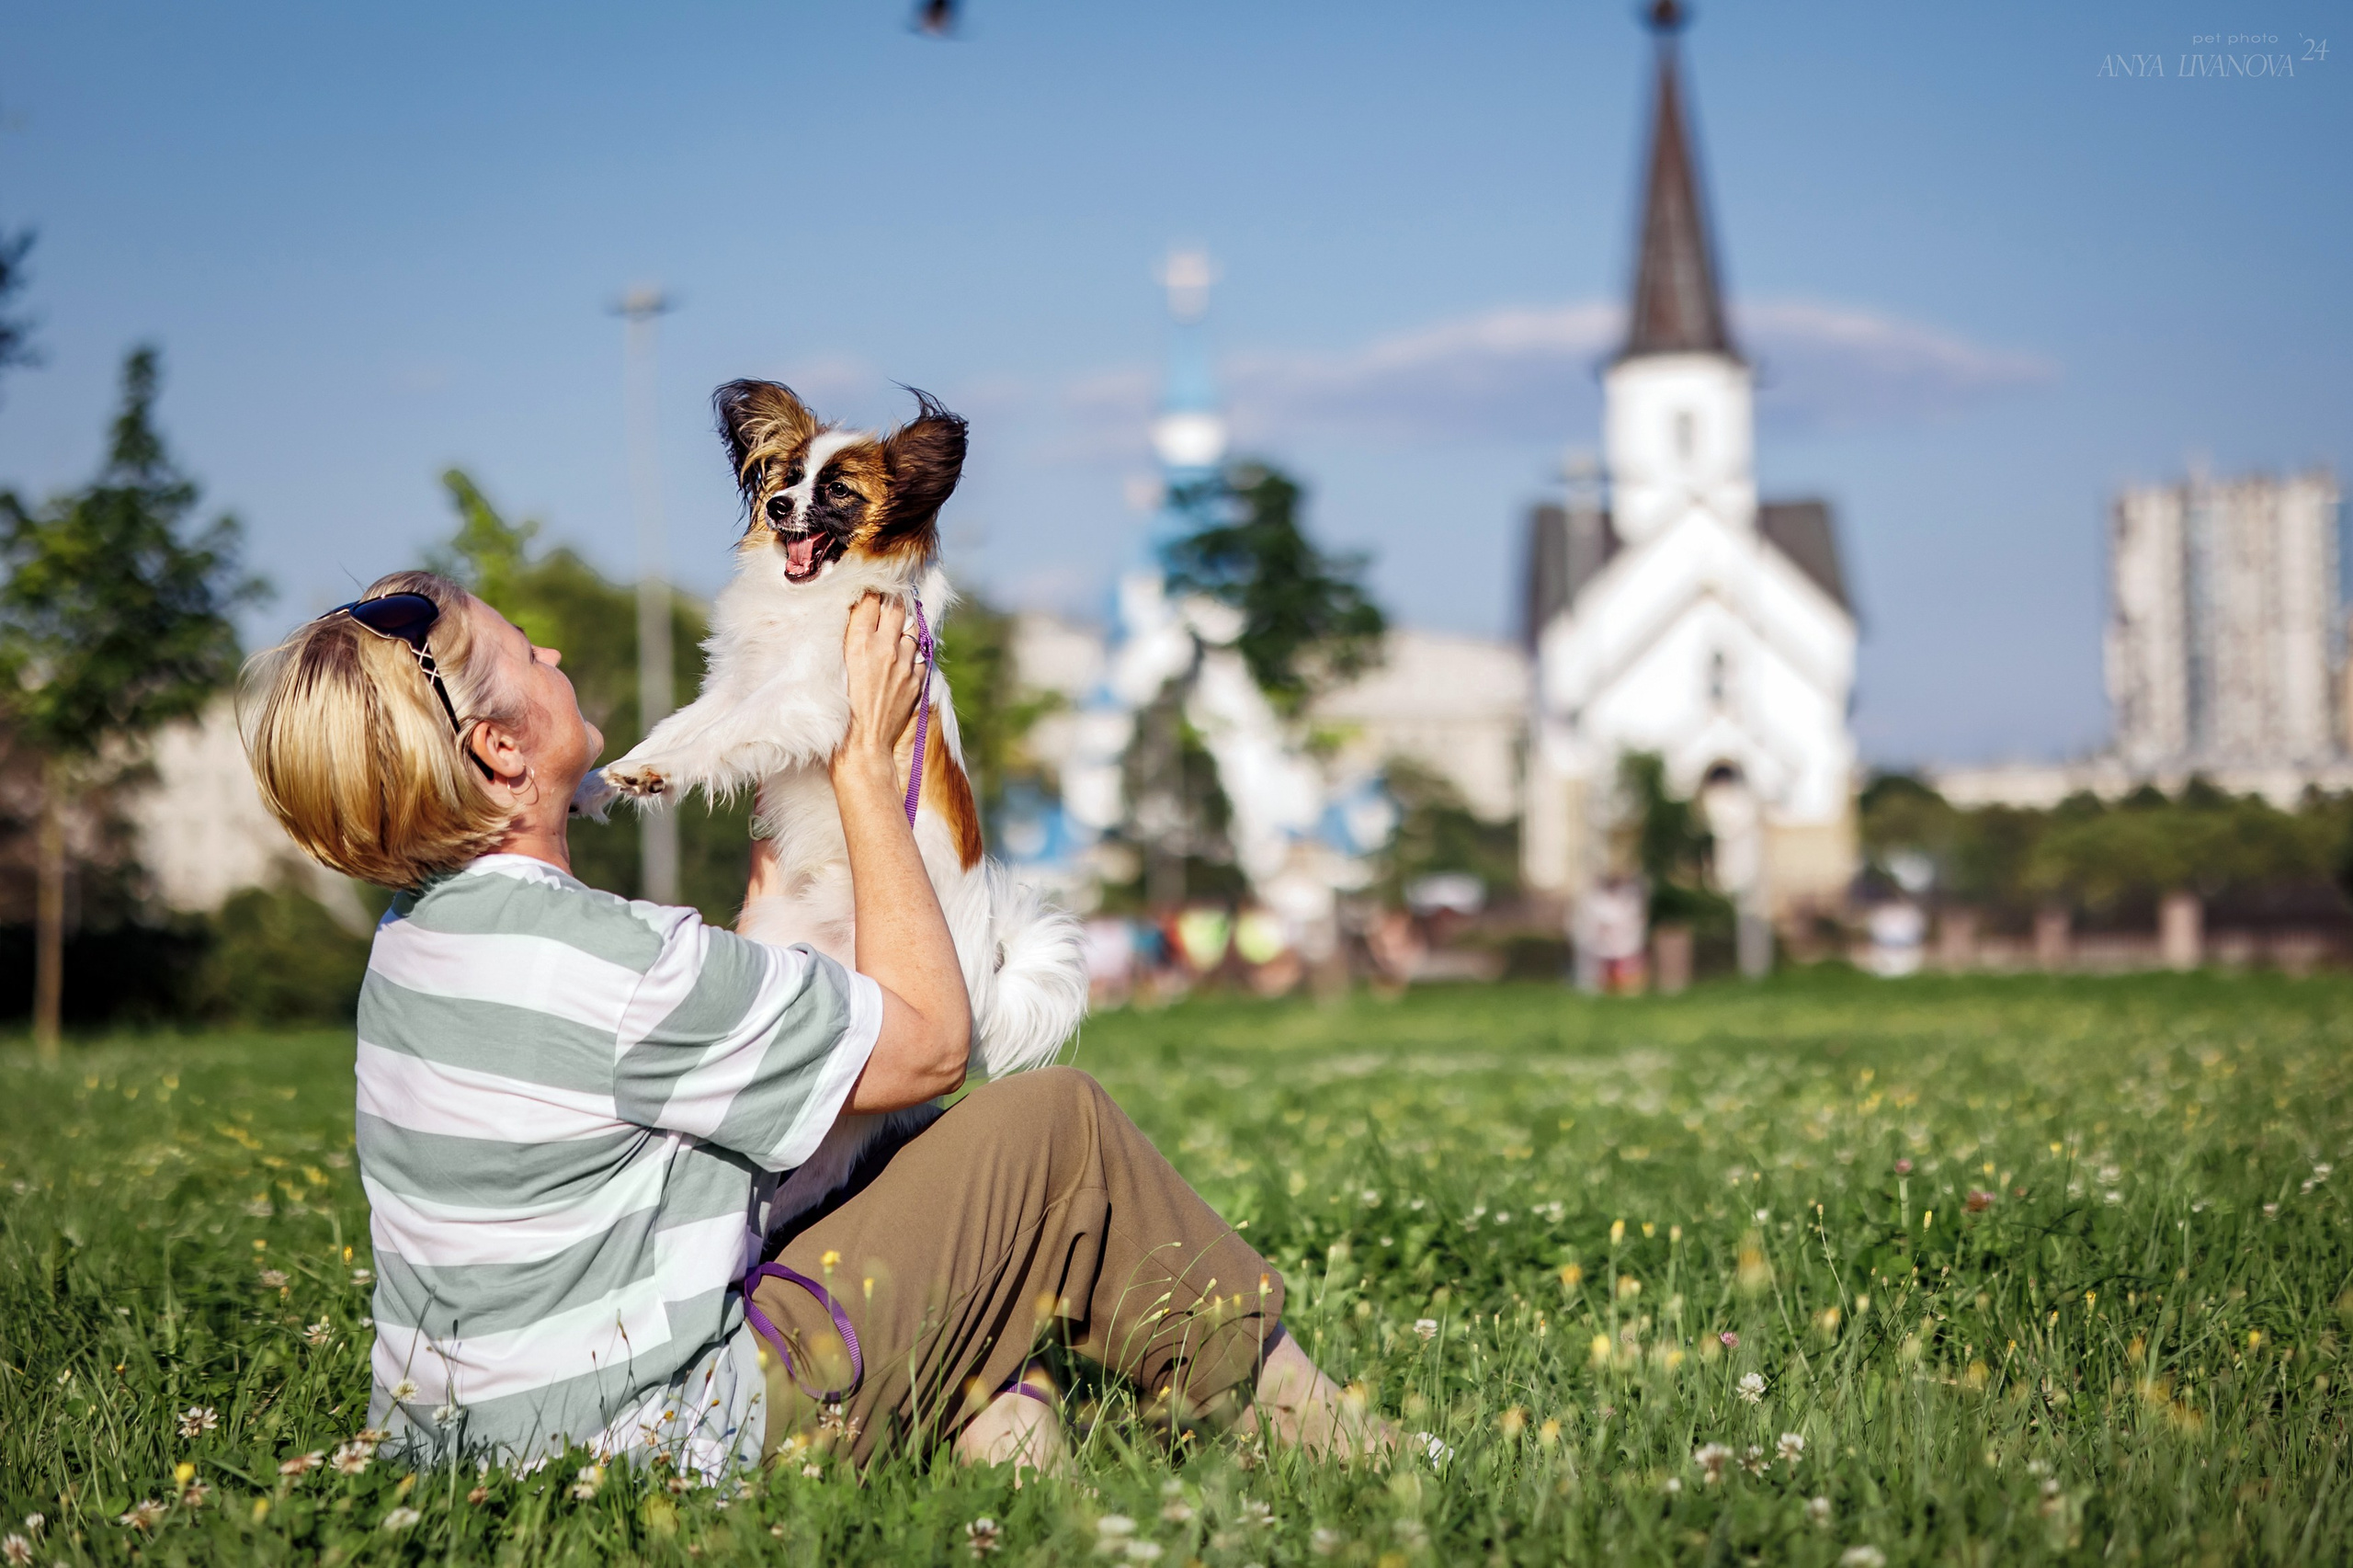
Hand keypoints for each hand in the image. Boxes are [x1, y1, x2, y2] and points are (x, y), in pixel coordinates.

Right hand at [837, 593, 923, 772]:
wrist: (861, 744)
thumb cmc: (838, 709)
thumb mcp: (834, 668)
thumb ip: (848, 640)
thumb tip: (858, 617)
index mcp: (859, 642)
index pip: (871, 601)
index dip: (870, 594)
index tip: (869, 593)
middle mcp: (885, 648)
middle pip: (896, 609)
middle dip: (890, 603)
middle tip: (885, 603)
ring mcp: (904, 664)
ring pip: (911, 630)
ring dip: (902, 628)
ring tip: (894, 630)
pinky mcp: (915, 680)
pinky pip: (918, 655)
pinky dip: (911, 653)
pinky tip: (902, 657)